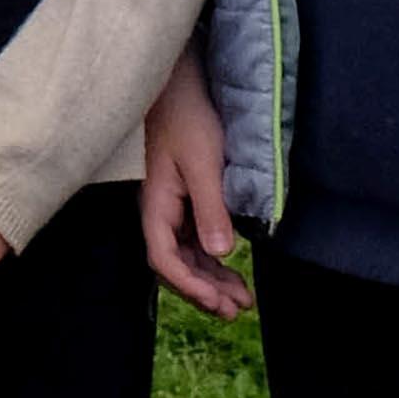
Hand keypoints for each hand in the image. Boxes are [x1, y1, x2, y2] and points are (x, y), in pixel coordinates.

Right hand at [142, 53, 247, 320]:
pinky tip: (232, 270)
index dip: (189, 286)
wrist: (182, 87)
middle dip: (204, 291)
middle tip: (236, 311)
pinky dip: (213, 260)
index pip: (164, 259)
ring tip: (241, 300)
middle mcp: (162, 212)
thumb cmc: (188, 119)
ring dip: (212, 280)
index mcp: (157, 205)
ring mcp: (174, 208)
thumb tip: (219, 253)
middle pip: (177, 264)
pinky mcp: (187, 200)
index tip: (217, 301)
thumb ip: (210, 208)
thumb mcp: (203, 163)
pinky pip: (197, 240)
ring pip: (189, 256)